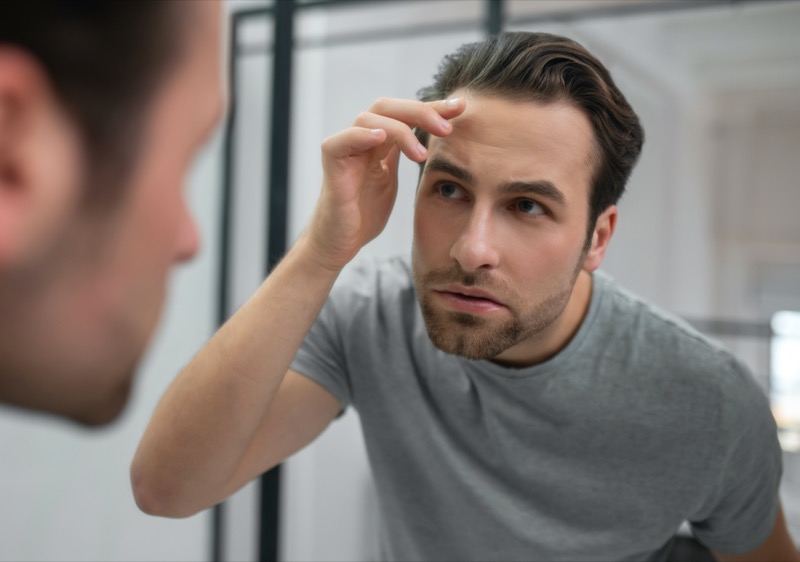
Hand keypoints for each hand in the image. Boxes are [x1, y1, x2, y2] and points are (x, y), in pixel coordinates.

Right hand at [304, 97, 465, 270]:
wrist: (340, 243)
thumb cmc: (364, 215)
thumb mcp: (392, 181)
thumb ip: (405, 156)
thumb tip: (433, 141)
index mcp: (377, 142)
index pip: (405, 114)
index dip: (433, 108)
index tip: (461, 108)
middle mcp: (360, 139)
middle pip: (390, 107)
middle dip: (422, 111)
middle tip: (447, 127)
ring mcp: (345, 148)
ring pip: (370, 117)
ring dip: (400, 129)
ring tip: (421, 154)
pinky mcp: (332, 163)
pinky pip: (343, 140)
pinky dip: (363, 135)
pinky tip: (381, 139)